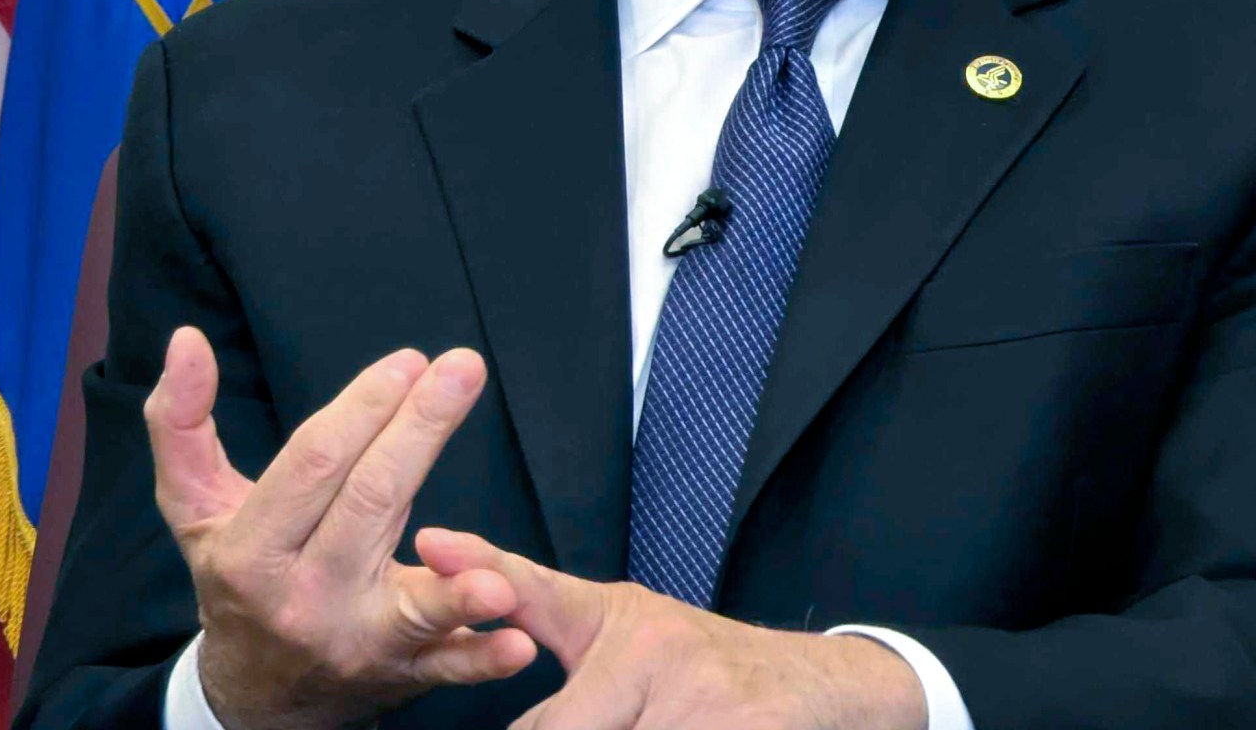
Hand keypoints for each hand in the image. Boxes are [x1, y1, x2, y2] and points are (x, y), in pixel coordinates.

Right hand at [145, 329, 538, 728]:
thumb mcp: (193, 508)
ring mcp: (355, 641)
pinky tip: (518, 641)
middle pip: (370, 505)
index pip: (313, 465)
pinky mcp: (402, 674)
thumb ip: (180, 423)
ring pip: (412, 605)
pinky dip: (483, 658)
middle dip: (419, 431)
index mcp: (249, 551)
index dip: (361, 409)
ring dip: (457, 591)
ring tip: (498, 572)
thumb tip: (186, 339)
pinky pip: (447, 667)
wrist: (255, 697)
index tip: (408, 361)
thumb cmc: (235, 578)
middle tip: (462, 369)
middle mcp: (301, 598)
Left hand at [415, 529, 924, 729]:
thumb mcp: (624, 626)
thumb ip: (539, 610)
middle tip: (609, 717)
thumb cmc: (707, 666)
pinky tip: (683, 729)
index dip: (487, 587)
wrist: (822, 690)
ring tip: (651, 720)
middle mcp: (654, 652)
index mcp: (619, 622)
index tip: (433, 545)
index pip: (537, 604)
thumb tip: (447, 565)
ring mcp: (697, 703)